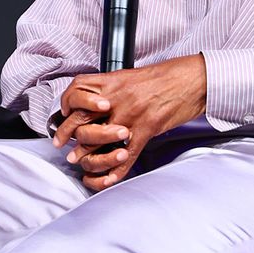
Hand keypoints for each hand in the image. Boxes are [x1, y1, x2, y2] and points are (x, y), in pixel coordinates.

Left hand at [53, 54, 207, 190]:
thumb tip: (94, 104)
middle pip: (82, 119)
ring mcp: (130, 115)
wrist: (191, 79)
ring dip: (87, 154)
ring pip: (98, 140)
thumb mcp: (130, 76)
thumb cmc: (164, 77)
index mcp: (111, 82)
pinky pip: (126, 155)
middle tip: (62, 146)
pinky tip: (109, 176)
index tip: (63, 118)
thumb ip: (110, 89)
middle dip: (68, 135)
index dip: (65, 108)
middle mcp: (117, 98)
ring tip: (81, 161)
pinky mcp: (146, 130)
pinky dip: (115, 169)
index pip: (76, 93)